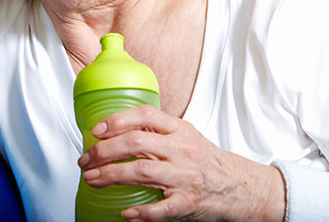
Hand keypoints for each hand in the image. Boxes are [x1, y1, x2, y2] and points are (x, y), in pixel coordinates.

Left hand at [77, 105, 284, 221]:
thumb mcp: (187, 136)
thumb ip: (159, 131)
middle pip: (136, 143)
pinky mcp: (189, 202)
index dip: (117, 120)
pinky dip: (141, 213)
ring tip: (92, 179)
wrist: (243, 186)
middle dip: (104, 151)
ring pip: (142, 172)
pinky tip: (125, 214)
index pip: (145, 116)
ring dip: (111, 175)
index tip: (96, 130)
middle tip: (86, 159)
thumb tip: (119, 129)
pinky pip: (162, 208)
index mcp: (179, 130)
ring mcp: (185, 176)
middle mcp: (181, 150)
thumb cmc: (207, 161)